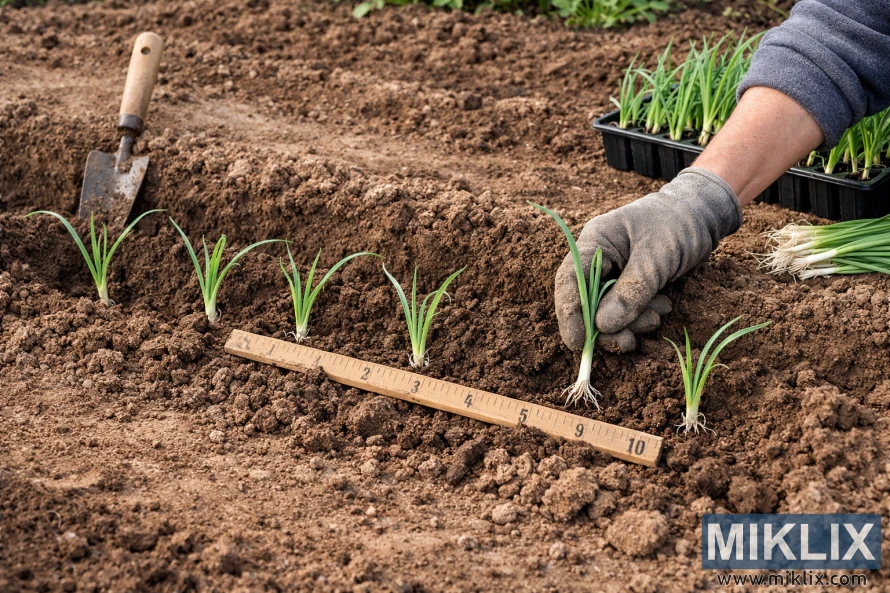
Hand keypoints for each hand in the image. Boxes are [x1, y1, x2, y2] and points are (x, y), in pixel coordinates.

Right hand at [555, 167, 742, 352]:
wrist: (703, 215)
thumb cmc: (678, 223)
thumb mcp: (657, 256)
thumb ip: (632, 290)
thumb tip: (604, 325)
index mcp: (595, 242)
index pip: (570, 280)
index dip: (569, 313)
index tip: (578, 343)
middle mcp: (599, 260)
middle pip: (587, 302)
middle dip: (606, 326)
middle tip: (628, 341)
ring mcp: (614, 274)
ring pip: (607, 312)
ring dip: (630, 323)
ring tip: (658, 314)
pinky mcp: (630, 285)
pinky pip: (626, 311)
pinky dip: (641, 317)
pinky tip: (662, 307)